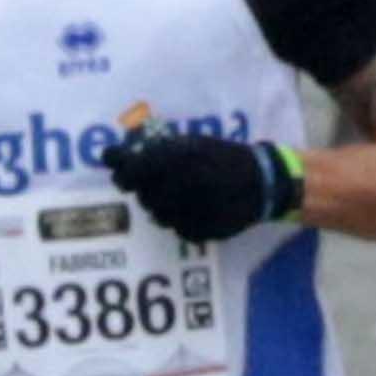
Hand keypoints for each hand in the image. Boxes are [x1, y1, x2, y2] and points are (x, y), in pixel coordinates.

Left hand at [104, 119, 295, 245]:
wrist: (265, 181)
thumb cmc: (224, 157)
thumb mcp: (192, 144)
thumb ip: (153, 150)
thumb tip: (110, 156)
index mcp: (178, 159)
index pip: (130, 174)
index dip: (124, 175)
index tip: (124, 175)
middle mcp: (182, 185)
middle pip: (143, 196)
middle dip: (148, 189)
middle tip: (165, 182)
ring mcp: (191, 211)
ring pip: (157, 215)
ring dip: (163, 206)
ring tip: (185, 195)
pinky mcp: (200, 231)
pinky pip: (177, 229)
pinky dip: (181, 220)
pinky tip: (198, 208)